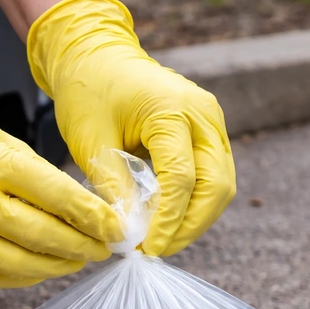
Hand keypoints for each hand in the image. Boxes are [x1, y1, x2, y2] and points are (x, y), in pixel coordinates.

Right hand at [0, 66, 122, 287]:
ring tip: (76, 260)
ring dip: (54, 266)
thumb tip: (85, 213)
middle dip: (79, 246)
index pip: (54, 195)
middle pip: (38, 235)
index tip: (116, 227)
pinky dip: (20, 276)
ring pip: (16, 264)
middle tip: (103, 249)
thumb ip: (39, 176)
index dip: (91, 216)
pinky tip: (39, 267)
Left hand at [27, 0, 235, 256]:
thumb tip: (126, 233)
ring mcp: (211, 122)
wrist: (96, 57)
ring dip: (195, 218)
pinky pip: (212, 175)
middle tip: (154, 251)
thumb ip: (112, 187)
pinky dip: (193, 202)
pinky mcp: (208, 131)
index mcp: (172, 112)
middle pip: (216, 187)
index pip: (182, 180)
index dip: (167, 221)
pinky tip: (164, 221)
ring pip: (221, 184)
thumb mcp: (91, 143)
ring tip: (158, 241)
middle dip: (189, 227)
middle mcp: (203, 115)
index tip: (145, 248)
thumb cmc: (88, 93)